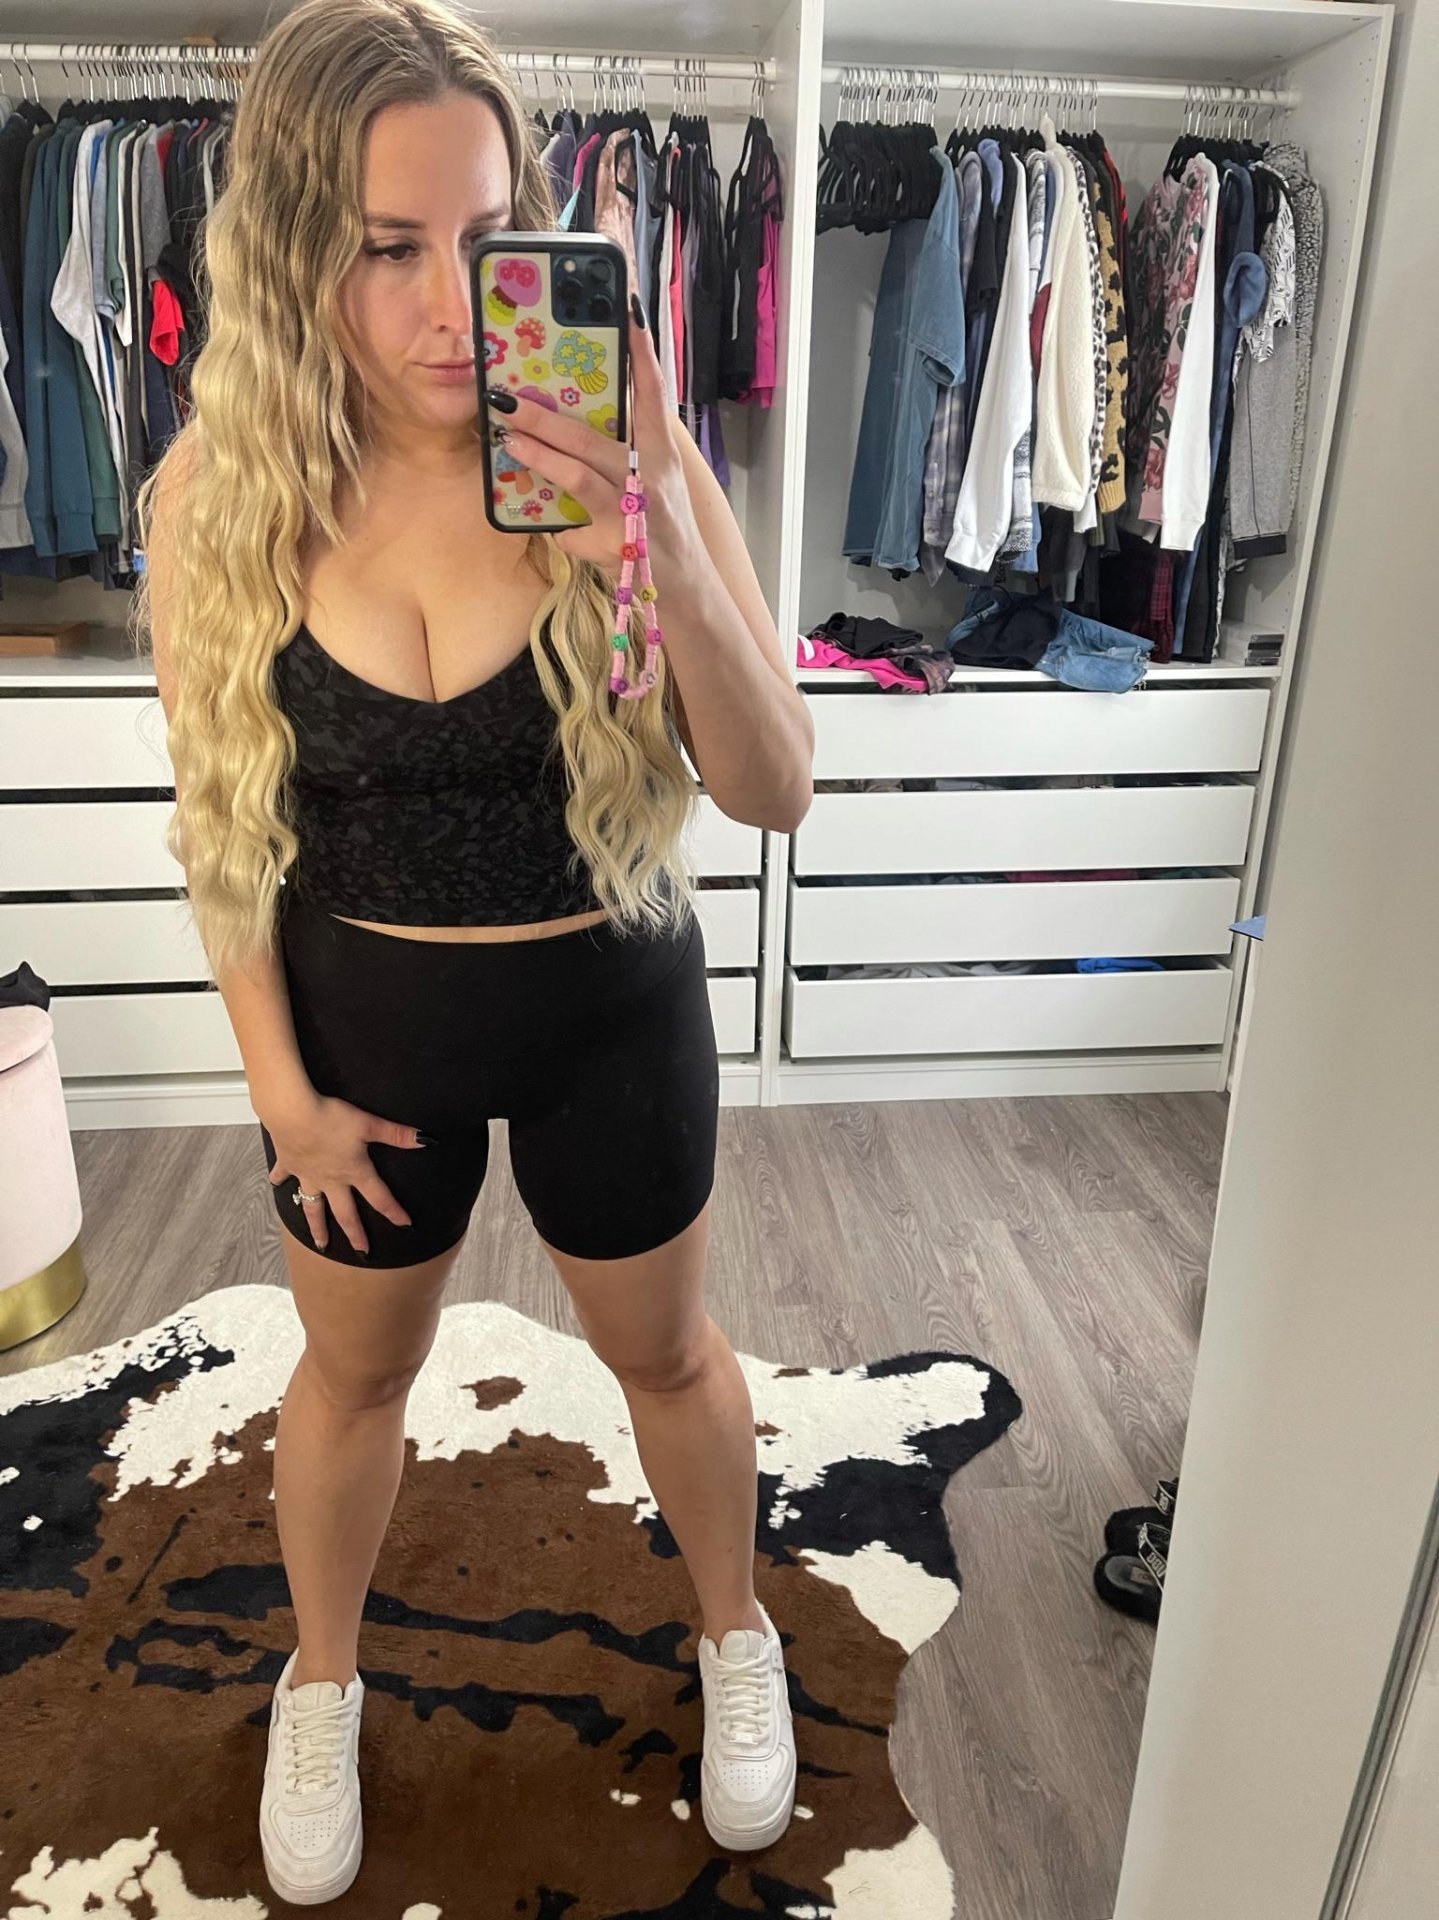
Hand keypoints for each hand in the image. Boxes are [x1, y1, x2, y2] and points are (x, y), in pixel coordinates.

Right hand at [263, 1088, 428, 1255]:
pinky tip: (277, 1185)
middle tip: (361, 1252)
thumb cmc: (331, 1118)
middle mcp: (331, 1180)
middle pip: (345, 1214)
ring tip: (320, 1244)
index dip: (394, 1212)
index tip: (405, 1225)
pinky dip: (280, 1181)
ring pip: (313, 1208)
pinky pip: (283, 1176)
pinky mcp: (288, 1164)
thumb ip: (397, 1134)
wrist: (293, 1112)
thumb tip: (425, 1140)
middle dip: (355, 1234)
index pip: (379, 1197)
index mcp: (354, 1171)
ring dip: (317, 1227)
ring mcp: (308, 1175)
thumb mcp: (369, 1124)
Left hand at [490, 297, 704, 580]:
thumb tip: (572, 429)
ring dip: (539, 456)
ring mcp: (634, 512)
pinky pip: (574, 531)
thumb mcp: (655, 483)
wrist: (687, 589)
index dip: (641, 353)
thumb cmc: (663, 530)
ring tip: (508, 439)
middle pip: (591, 438)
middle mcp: (650, 477)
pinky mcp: (618, 546)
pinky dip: (561, 531)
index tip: (627, 312)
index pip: (652, 394)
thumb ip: (622, 455)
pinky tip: (549, 527)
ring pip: (578, 476)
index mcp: (661, 454)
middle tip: (507, 399)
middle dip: (545, 417)